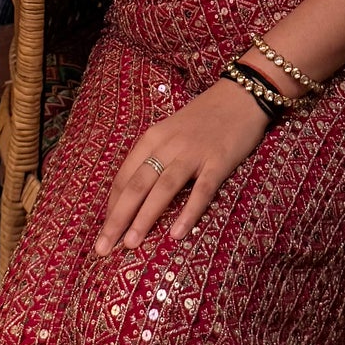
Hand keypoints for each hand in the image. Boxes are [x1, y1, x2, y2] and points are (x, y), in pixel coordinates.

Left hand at [95, 81, 269, 254]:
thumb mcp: (170, 133)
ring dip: (144, 218)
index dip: (112, 206)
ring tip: (131, 244)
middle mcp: (167, 146)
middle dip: (117, 219)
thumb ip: (154, 158)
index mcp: (152, 138)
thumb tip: (136, 195)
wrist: (241, 95)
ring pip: (163, 189)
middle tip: (103, 248)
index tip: (103, 232)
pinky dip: (188, 212)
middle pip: (136, 186)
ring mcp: (193, 153)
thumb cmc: (204, 118)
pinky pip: (201, 190)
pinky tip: (177, 234)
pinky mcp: (219, 161)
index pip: (124, 177)